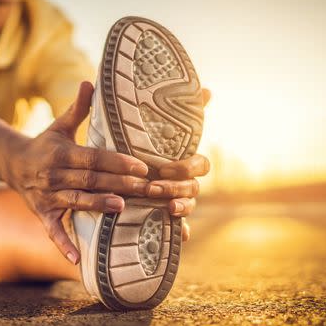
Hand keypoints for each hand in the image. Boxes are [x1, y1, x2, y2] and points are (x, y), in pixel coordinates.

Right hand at [1, 82, 152, 263]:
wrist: (12, 164)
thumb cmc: (46, 144)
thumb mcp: (59, 126)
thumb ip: (78, 108)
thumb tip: (91, 81)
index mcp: (61, 153)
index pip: (93, 157)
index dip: (116, 161)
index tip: (141, 164)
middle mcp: (54, 175)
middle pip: (90, 179)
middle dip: (119, 183)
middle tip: (147, 187)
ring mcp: (47, 197)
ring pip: (77, 201)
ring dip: (98, 204)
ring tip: (122, 207)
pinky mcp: (43, 215)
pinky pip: (53, 232)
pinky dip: (64, 245)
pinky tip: (77, 259)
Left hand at [144, 88, 211, 241]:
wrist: (117, 175)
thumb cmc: (136, 150)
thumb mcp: (146, 131)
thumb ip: (171, 112)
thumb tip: (208, 90)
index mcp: (182, 162)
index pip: (200, 165)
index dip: (187, 167)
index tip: (165, 167)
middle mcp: (183, 183)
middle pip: (194, 186)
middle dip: (176, 186)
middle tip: (153, 186)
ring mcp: (177, 202)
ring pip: (189, 205)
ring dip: (178, 205)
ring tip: (160, 204)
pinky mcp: (165, 219)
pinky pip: (180, 230)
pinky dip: (182, 233)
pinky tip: (180, 235)